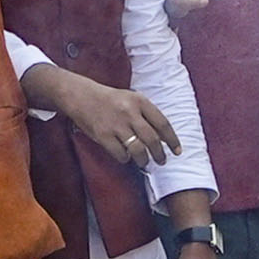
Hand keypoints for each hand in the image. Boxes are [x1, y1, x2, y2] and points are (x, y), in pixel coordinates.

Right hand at [29, 67, 176, 171]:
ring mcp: (116, 124)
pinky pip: (120, 154)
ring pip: (138, 150)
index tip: (177, 151)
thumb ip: (146, 114)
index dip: (172, 140)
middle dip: (159, 154)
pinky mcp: (103, 135)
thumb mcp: (131, 99)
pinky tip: (125, 157)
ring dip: (144, 160)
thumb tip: (163, 137)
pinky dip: (125, 159)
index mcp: (140, 101)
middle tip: (162, 160)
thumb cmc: (109, 99)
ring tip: (144, 162)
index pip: (163, 123)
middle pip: (152, 139)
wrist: (81, 95)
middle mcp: (130, 112)